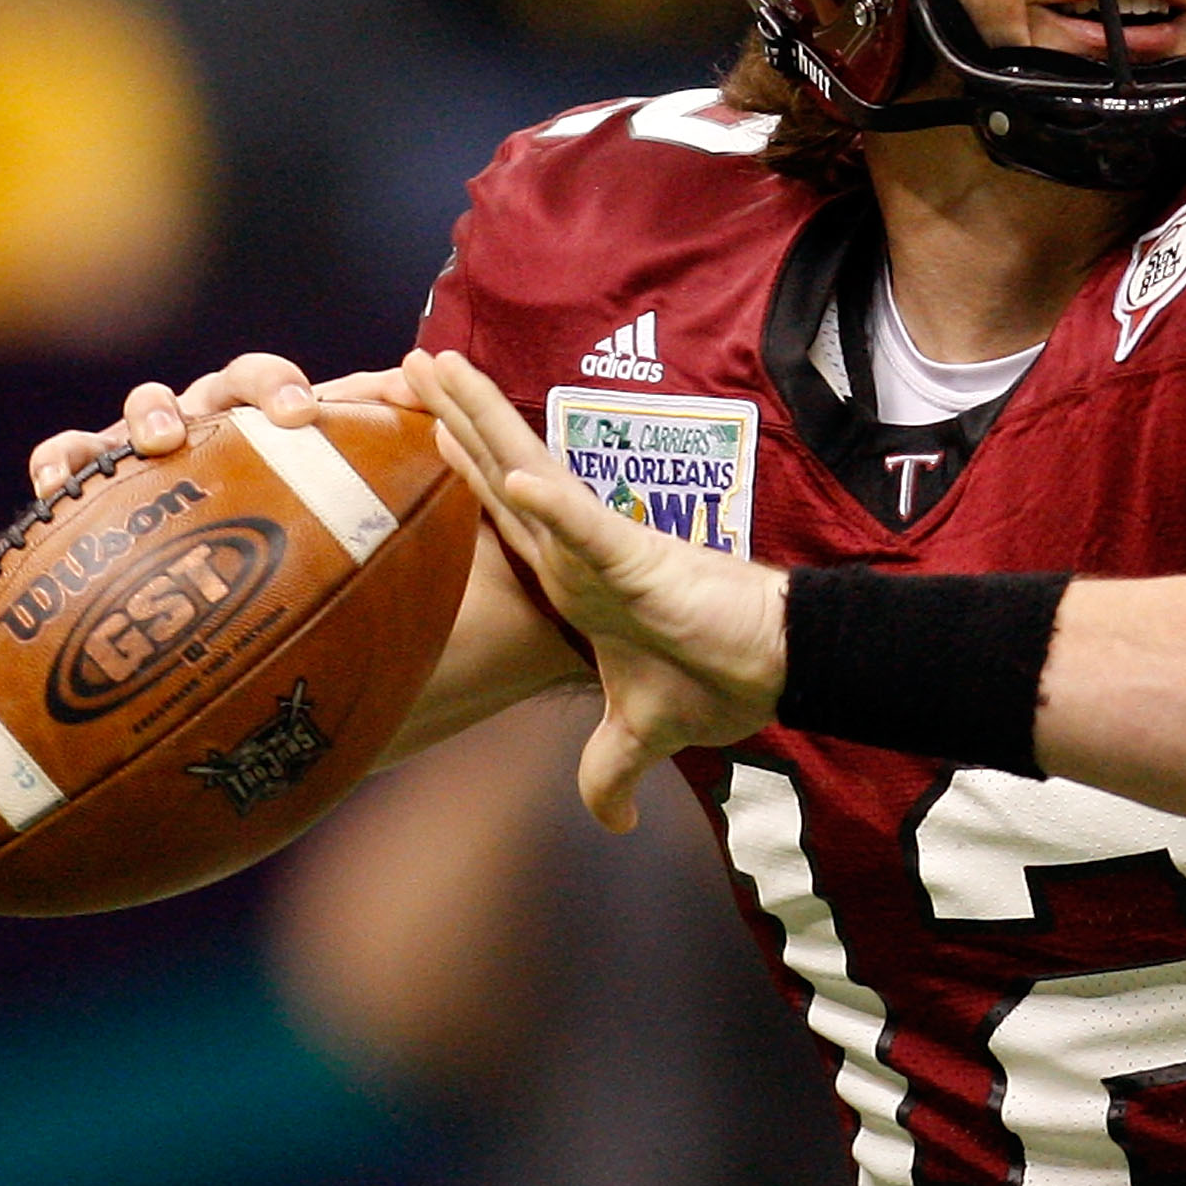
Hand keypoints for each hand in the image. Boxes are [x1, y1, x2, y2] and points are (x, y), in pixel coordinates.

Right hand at [27, 354, 418, 501]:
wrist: (247, 586)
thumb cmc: (304, 531)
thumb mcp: (358, 489)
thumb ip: (400, 445)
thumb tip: (435, 396)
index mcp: (263, 418)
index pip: (273, 382)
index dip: (283, 385)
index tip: (304, 413)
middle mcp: (209, 423)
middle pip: (209, 388)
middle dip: (221, 398)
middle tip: (242, 423)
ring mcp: (150, 451)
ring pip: (138, 413)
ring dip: (144, 418)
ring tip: (155, 445)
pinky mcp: (96, 487)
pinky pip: (71, 462)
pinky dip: (60, 463)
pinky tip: (55, 485)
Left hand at [405, 348, 786, 831]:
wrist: (778, 668)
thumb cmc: (720, 680)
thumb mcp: (645, 735)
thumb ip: (613, 770)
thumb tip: (608, 824)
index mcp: (572, 579)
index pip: (503, 512)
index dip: (462, 467)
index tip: (422, 421)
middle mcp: (576, 553)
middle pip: (501, 471)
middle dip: (454, 415)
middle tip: (408, 361)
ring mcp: (601, 550)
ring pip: (529, 474)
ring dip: (482, 422)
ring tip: (438, 368)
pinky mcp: (638, 561)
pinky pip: (587, 528)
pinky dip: (551, 502)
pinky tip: (512, 471)